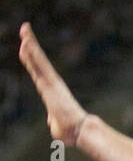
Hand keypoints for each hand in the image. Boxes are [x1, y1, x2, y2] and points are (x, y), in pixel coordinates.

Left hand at [18, 23, 87, 144]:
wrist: (80, 131)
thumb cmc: (70, 132)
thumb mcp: (56, 126)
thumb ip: (52, 120)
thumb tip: (52, 122)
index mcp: (50, 92)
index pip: (37, 73)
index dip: (30, 60)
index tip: (24, 47)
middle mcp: (50, 83)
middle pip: (37, 61)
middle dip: (30, 45)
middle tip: (24, 28)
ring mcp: (51, 82)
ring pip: (38, 60)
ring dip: (31, 44)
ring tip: (24, 29)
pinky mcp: (52, 83)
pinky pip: (40, 65)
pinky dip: (33, 53)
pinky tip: (26, 42)